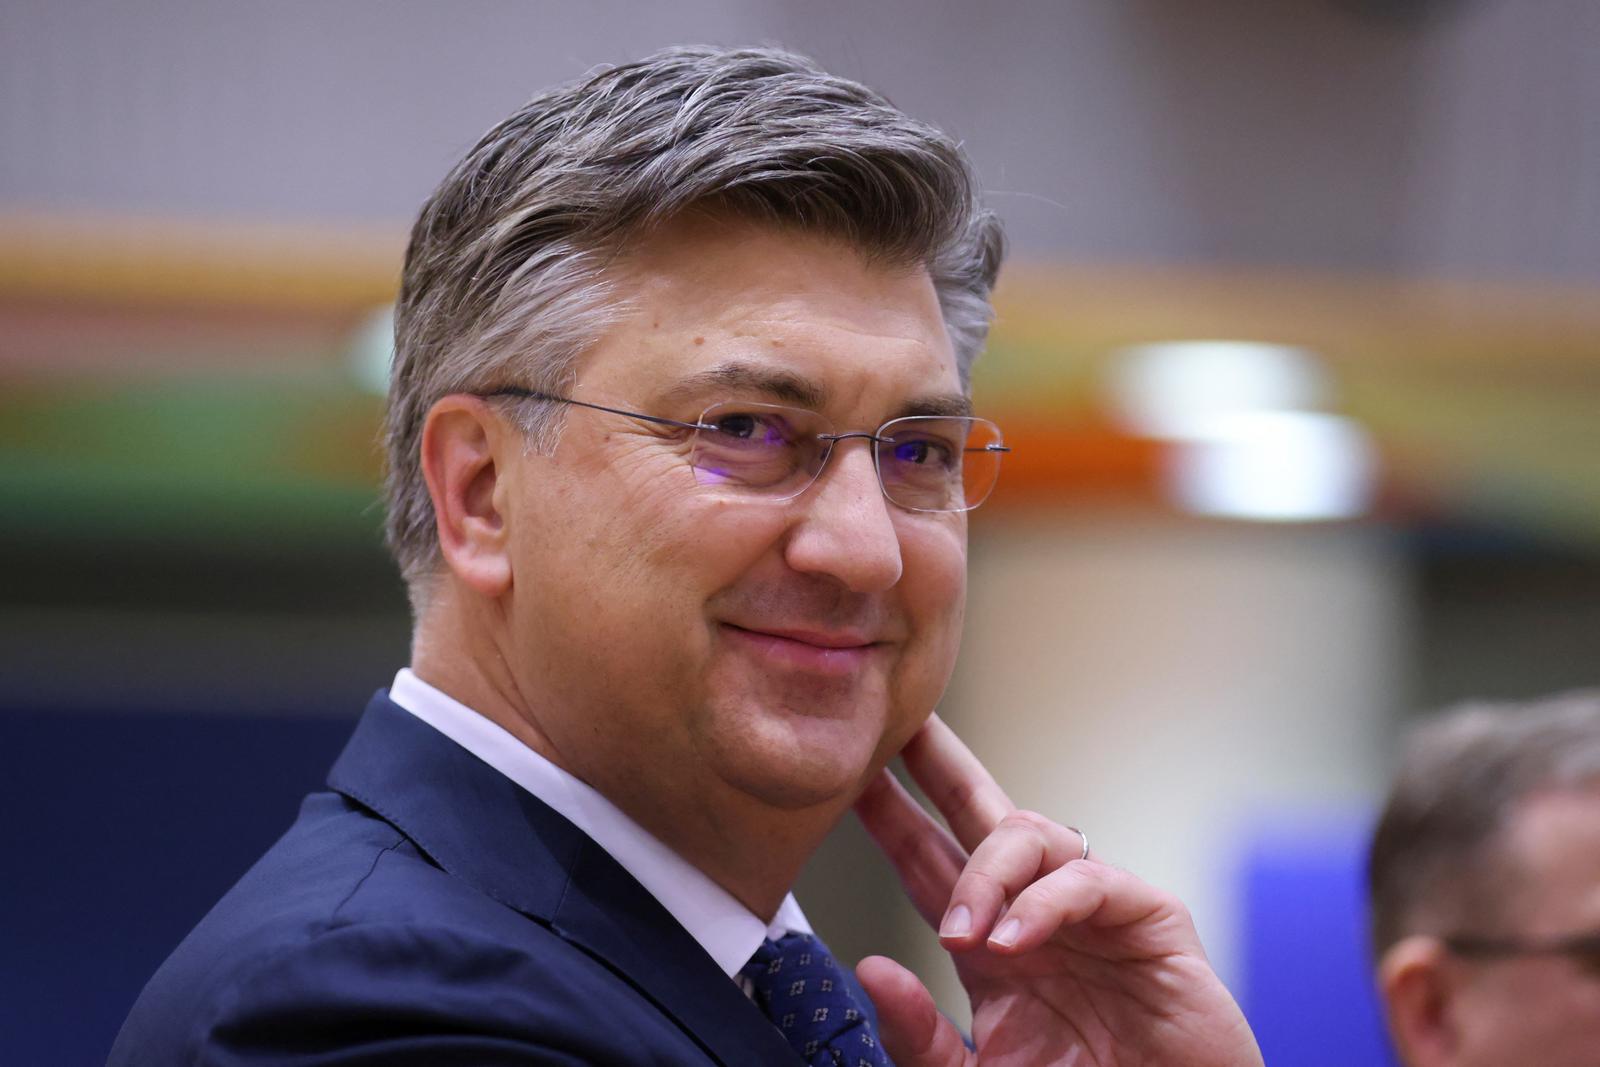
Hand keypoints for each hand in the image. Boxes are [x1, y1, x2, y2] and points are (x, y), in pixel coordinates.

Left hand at [852, 714, 1262, 1065]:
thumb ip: (920, 1038)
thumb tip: (870, 968)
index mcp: (991, 945)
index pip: (930, 861)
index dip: (891, 817)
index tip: (847, 778)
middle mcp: (1039, 912)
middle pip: (980, 814)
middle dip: (938, 765)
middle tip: (898, 725)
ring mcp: (1095, 911)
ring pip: (1032, 833)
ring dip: (984, 873)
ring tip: (959, 934)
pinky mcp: (1152, 920)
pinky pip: (1091, 879)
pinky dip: (1045, 904)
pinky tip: (1011, 943)